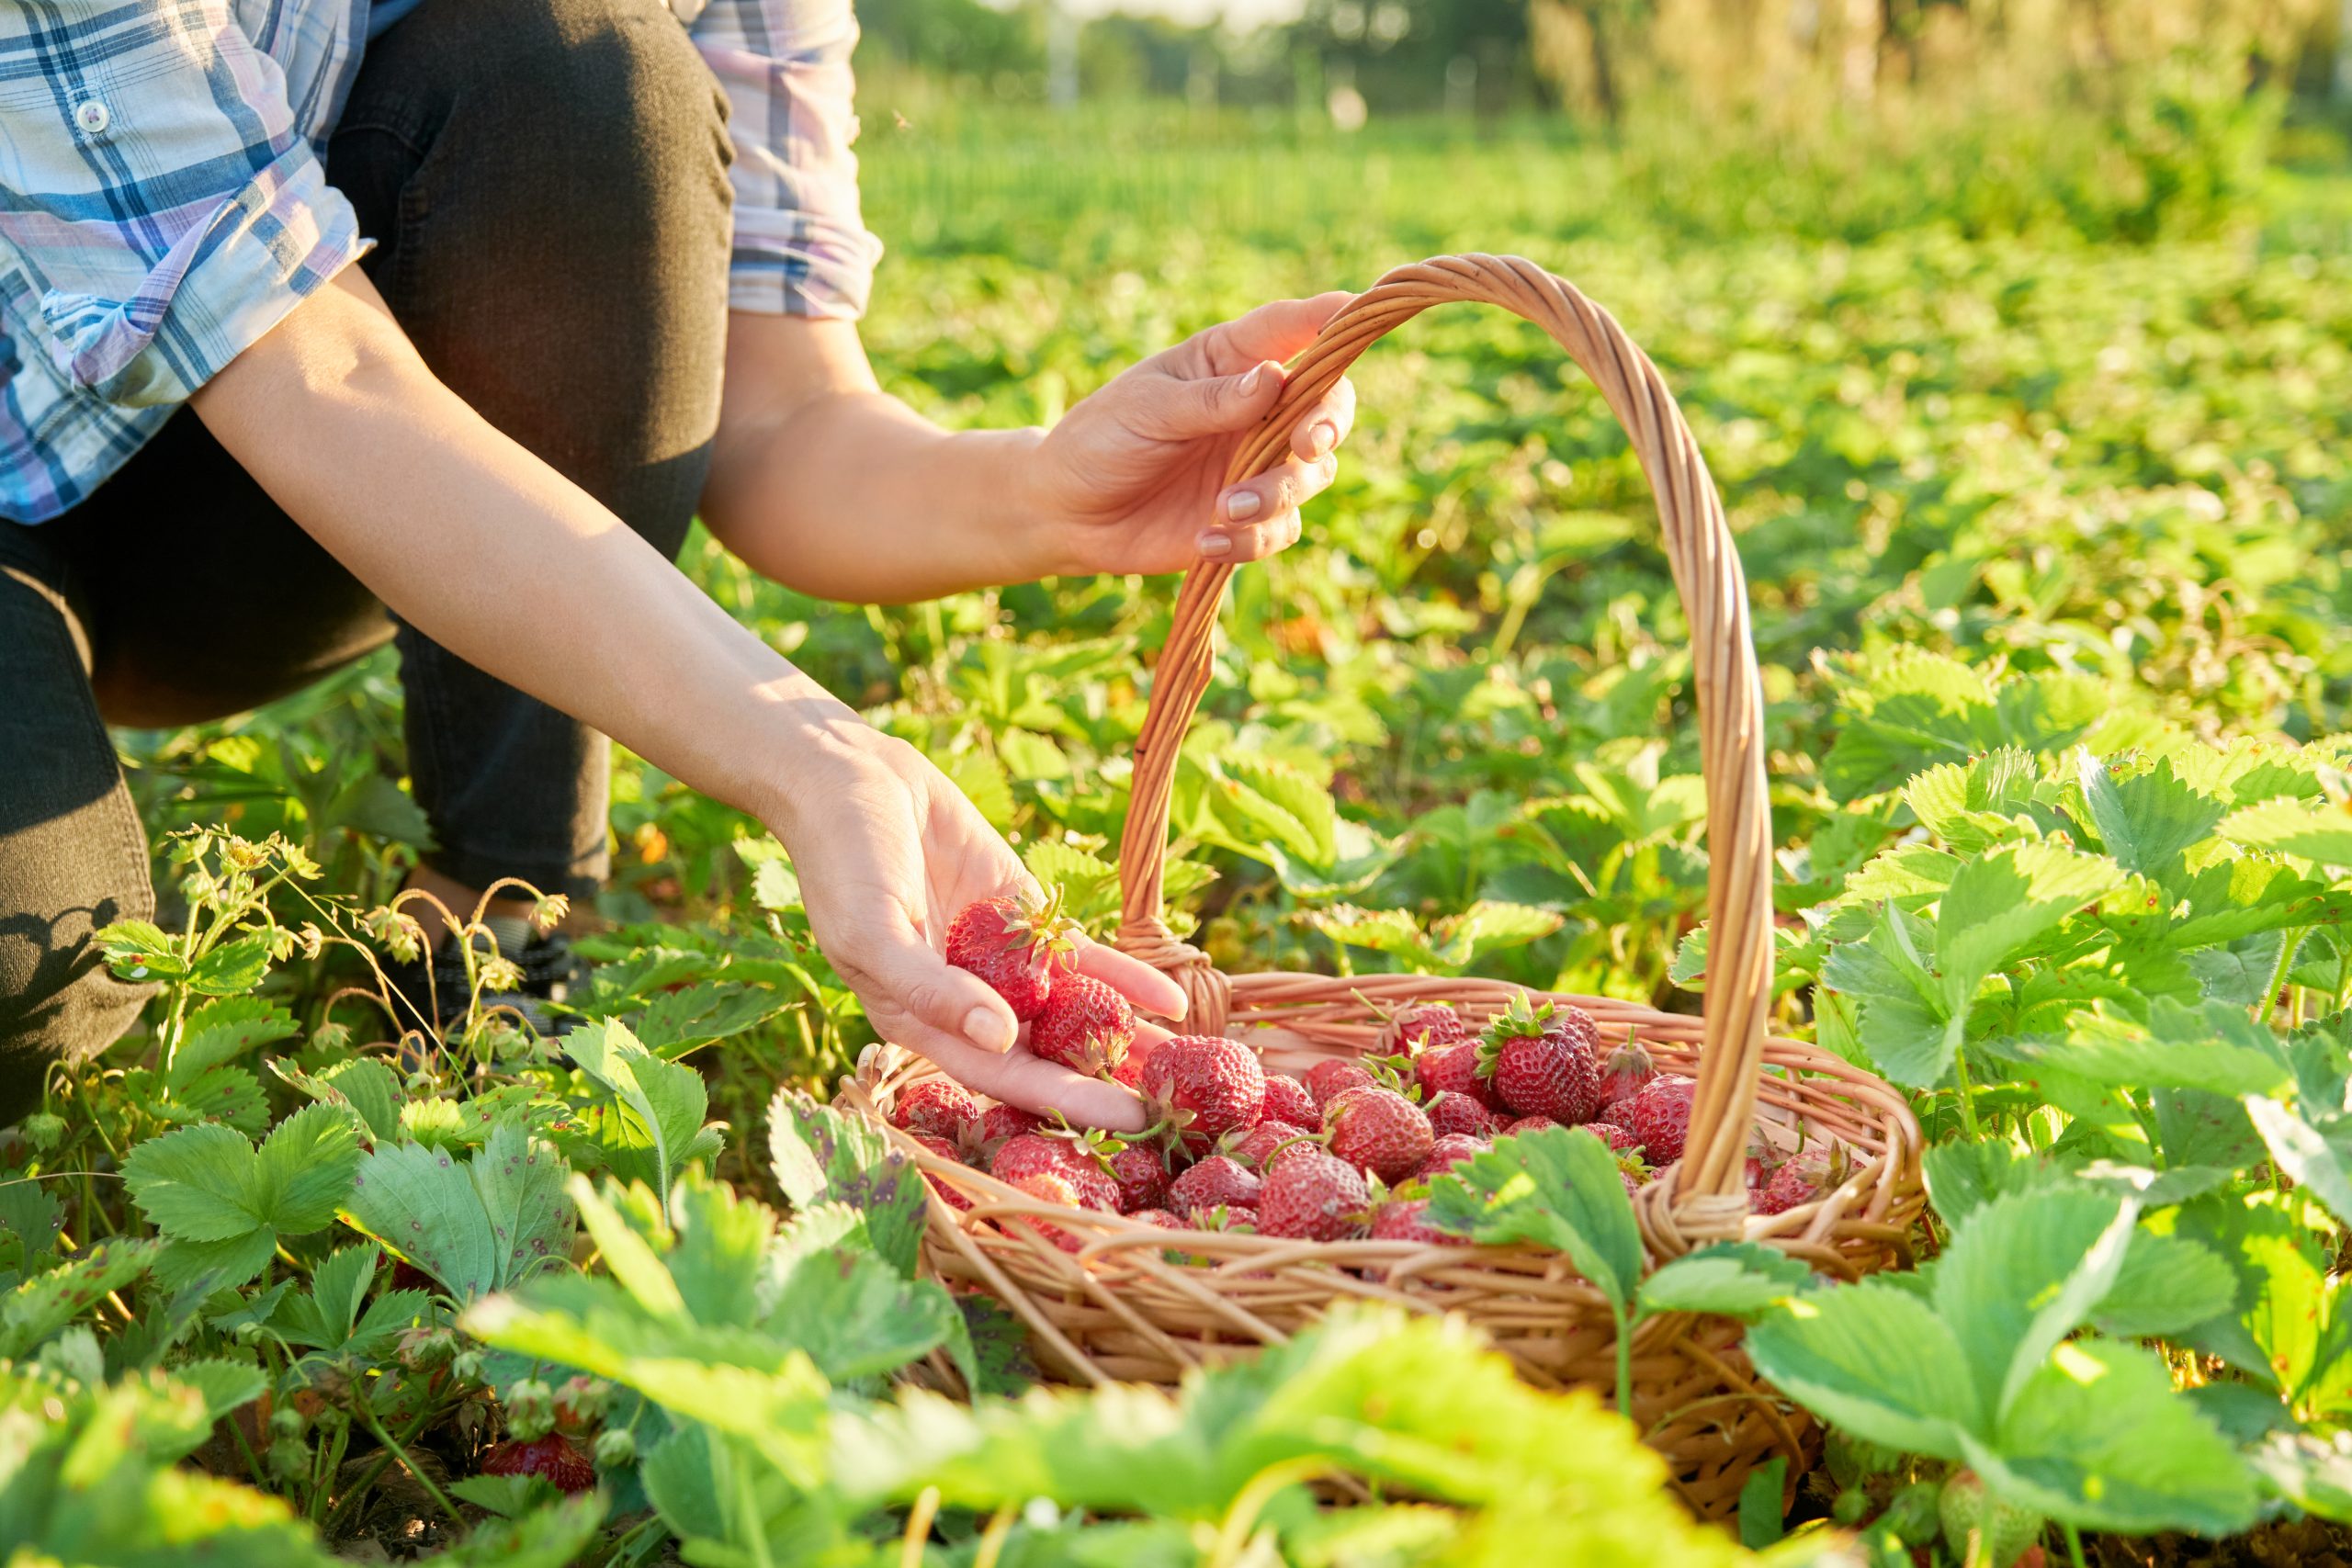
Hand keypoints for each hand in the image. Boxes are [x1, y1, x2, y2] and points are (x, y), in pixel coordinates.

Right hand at [771, 714, 1179, 1130]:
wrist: (855, 779)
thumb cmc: (843, 863)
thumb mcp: (873, 932)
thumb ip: (931, 991)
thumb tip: (999, 1040)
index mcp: (923, 1023)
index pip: (1004, 1076)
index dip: (1065, 1100)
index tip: (1125, 1118)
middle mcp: (969, 1004)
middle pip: (1048, 1055)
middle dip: (1107, 1080)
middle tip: (1173, 1108)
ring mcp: (1004, 963)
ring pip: (1074, 1012)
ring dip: (1127, 1039)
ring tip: (1190, 1067)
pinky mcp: (1027, 920)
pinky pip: (1084, 958)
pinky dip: (1127, 979)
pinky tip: (1173, 1000)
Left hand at [1030, 295, 1359, 575]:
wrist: (1067, 512)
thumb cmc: (1103, 438)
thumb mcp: (1148, 407)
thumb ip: (1212, 399)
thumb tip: (1277, 378)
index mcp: (1232, 361)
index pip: (1293, 330)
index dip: (1332, 319)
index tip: (1356, 309)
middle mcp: (1258, 410)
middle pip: (1328, 407)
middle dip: (1327, 425)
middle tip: (1305, 446)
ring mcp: (1257, 465)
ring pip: (1310, 475)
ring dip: (1277, 494)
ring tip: (1225, 509)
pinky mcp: (1248, 519)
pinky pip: (1280, 530)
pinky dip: (1251, 540)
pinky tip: (1206, 542)